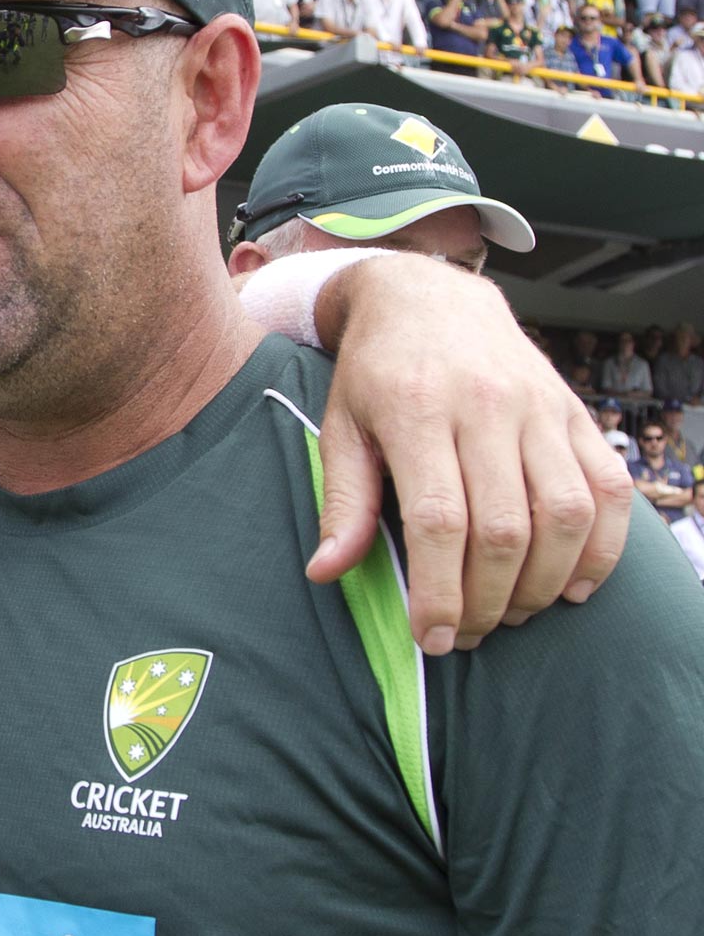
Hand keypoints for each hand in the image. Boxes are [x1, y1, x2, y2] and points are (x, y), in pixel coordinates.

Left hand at [310, 254, 631, 652]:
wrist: (428, 298)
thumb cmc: (374, 374)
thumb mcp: (339, 428)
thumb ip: (342, 502)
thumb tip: (325, 573)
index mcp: (416, 411)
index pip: (439, 520)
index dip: (441, 590)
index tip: (431, 637)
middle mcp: (486, 407)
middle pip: (506, 527)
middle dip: (487, 600)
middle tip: (466, 634)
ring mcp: (539, 409)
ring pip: (566, 514)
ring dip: (545, 583)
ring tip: (510, 613)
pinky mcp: (575, 413)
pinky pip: (610, 489)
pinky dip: (602, 548)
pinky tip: (574, 586)